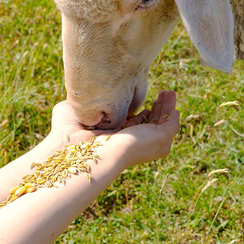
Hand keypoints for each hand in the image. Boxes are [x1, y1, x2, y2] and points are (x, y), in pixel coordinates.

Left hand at [47, 91, 179, 161]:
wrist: (78, 150)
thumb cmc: (68, 135)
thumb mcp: (72, 111)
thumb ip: (79, 104)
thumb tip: (80, 96)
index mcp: (114, 140)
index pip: (132, 128)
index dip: (139, 114)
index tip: (141, 101)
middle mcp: (130, 143)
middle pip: (151, 126)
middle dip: (158, 109)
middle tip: (163, 93)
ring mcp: (144, 143)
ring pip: (163, 126)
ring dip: (168, 109)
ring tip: (170, 93)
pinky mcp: (156, 140)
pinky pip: (171, 128)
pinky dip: (173, 118)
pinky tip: (175, 108)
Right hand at [107, 90, 179, 166]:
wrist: (107, 151)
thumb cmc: (135, 143)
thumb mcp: (160, 135)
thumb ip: (171, 124)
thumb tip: (176, 113)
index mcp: (161, 144)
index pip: (169, 122)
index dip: (171, 107)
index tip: (170, 92)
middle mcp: (150, 141)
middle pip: (160, 120)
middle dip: (164, 105)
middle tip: (166, 91)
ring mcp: (136, 137)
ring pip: (149, 120)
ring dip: (154, 109)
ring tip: (158, 98)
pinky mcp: (125, 132)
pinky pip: (136, 121)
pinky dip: (141, 115)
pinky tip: (145, 110)